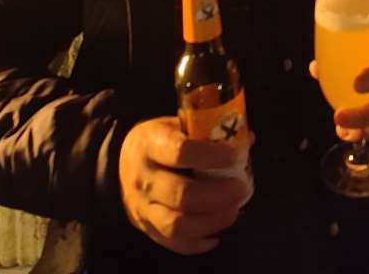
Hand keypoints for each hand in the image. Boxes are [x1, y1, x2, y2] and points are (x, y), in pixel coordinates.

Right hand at [118, 116, 251, 254]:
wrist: (121, 165)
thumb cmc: (158, 141)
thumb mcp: (176, 124)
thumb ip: (210, 131)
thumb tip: (248, 138)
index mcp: (151, 145)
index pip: (181, 152)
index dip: (211, 156)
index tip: (234, 156)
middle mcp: (145, 179)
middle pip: (182, 195)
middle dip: (218, 195)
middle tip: (241, 188)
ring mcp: (143, 208)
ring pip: (178, 226)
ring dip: (212, 221)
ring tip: (233, 210)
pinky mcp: (148, 229)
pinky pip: (175, 243)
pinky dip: (200, 242)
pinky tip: (217, 230)